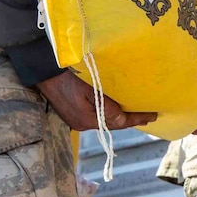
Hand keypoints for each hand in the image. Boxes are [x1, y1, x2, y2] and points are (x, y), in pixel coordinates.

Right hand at [36, 69, 156, 132]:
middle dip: (131, 120)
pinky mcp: (73, 113)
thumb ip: (106, 106)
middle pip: (112, 124)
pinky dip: (109, 114)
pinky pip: (97, 117)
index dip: (137, 119)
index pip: (119, 122)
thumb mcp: (89, 89)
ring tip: (136, 114)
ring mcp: (77, 120)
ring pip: (105, 121)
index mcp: (88, 120)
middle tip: (148, 116)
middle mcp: (83, 124)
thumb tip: (122, 119)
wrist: (43, 72)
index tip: (153, 115)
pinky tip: (115, 110)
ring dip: (121, 118)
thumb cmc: (67, 77)